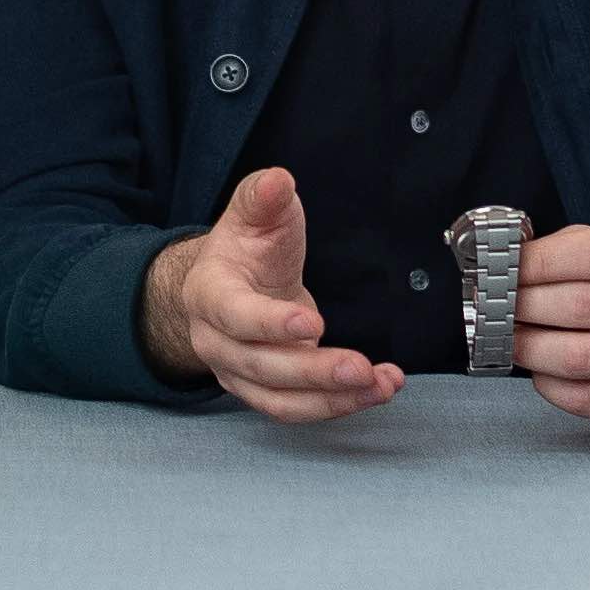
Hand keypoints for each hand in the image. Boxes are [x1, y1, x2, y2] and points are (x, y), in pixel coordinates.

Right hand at [139, 167, 399, 421]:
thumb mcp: (253, 213)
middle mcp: (216, 342)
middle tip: (361, 368)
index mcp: (209, 293)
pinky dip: (338, 405)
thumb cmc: (245, 249)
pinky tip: (376, 390)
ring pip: (281, 400)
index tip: (313, 324)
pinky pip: (297, 409)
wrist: (229, 285)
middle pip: (262, 366)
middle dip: (314, 372)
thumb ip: (263, 196)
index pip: (234, 315)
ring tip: (380, 386)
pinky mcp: (264, 391)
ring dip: (333, 399)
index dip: (270, 323)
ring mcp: (238, 372)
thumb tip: (277, 180)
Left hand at [513, 222, 589, 419]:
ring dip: (530, 348)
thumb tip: (507, 263)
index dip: (539, 262)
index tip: (501, 267)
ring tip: (507, 339)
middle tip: (492, 306)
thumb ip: (571, 248)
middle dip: (524, 306)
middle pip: (582, 306)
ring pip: (581, 356)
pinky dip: (552, 387)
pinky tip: (539, 371)